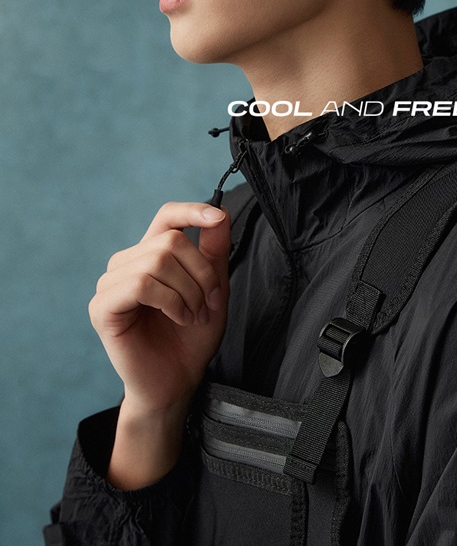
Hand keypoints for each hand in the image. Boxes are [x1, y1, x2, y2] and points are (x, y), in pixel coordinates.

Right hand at [89, 202, 230, 418]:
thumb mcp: (214, 288)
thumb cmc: (192, 337)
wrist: (178, 381)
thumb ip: (215, 250)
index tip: (216, 218)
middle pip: (171, 240)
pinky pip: (141, 284)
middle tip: (209, 304)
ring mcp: (111, 284)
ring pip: (157, 261)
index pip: (167, 216)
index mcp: (151, 255)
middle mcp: (127, 264)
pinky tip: (179, 318)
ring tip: (194, 315)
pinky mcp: (102, 307)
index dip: (191, 210)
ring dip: (188, 291)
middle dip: (201, 273)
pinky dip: (170, 301)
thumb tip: (220, 213)